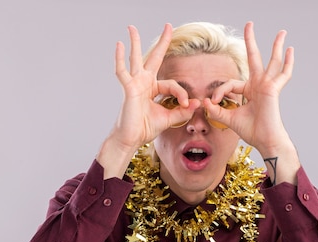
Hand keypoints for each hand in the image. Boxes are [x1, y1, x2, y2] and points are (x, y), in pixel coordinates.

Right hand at [110, 24, 200, 151]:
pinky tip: (119, 45)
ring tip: (131, 27)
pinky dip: (120, 58)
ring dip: (135, 42)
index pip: (172, 84)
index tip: (186, 105)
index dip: (181, 93)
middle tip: (168, 26)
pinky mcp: (128, 89)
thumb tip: (198, 104)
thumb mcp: (169, 119)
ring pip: (136, 59)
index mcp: (153, 89)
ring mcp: (135, 84)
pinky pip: (122, 71)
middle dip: (163, 42)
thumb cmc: (145, 128)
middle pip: (154, 58)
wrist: (132, 139)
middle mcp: (144, 83)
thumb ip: (182, 112)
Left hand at [204, 22, 298, 174]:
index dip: (220, 92)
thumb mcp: (229, 119)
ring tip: (282, 32)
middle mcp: (259, 85)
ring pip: (272, 61)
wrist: (264, 140)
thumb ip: (216, 111)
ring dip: (276, 46)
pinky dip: (288, 62)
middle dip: (250, 41)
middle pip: (254, 58)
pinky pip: (283, 74)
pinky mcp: (273, 89)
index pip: (230, 84)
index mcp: (249, 91)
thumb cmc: (251, 131)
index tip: (214, 103)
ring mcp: (267, 85)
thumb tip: (205, 102)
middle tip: (249, 24)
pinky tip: (291, 50)